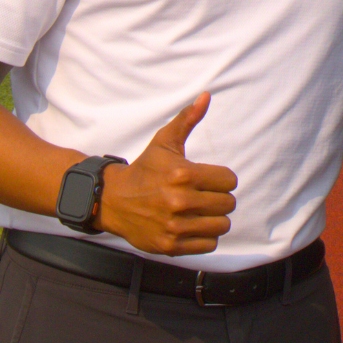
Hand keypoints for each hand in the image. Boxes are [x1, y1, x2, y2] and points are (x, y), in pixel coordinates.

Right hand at [95, 93, 238, 255]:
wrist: (112, 199)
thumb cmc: (145, 169)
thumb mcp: (164, 142)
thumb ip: (187, 119)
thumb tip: (206, 96)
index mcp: (183, 174)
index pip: (230, 181)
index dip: (222, 179)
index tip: (208, 179)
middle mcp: (180, 201)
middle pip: (228, 204)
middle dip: (218, 198)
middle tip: (203, 195)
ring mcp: (175, 226)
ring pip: (221, 226)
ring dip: (214, 219)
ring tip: (200, 211)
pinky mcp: (170, 246)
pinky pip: (209, 245)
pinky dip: (204, 237)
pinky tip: (192, 226)